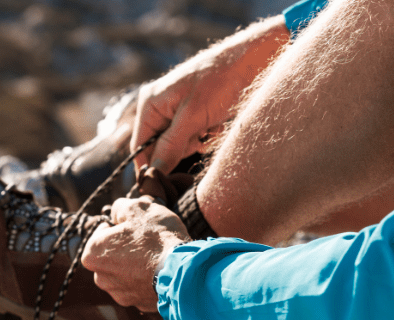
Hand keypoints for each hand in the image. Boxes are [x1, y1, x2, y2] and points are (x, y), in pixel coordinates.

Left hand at [81, 197, 190, 311]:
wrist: (182, 271)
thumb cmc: (157, 237)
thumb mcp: (138, 208)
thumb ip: (120, 207)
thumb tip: (117, 211)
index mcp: (93, 253)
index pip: (100, 232)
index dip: (118, 225)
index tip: (133, 225)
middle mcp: (100, 278)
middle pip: (111, 255)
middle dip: (125, 248)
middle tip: (146, 239)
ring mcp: (119, 294)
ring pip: (125, 273)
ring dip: (135, 265)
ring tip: (156, 255)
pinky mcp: (138, 304)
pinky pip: (140, 287)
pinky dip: (147, 279)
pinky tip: (161, 270)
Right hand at [131, 17, 290, 174]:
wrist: (253, 60)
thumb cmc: (221, 81)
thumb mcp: (194, 117)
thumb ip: (171, 145)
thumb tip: (153, 172)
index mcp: (150, 104)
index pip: (140, 147)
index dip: (151, 167)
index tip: (165, 185)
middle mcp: (159, 107)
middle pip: (160, 148)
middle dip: (182, 149)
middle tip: (201, 136)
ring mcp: (176, 110)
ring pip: (179, 145)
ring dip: (197, 142)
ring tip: (212, 126)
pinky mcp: (194, 114)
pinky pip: (193, 137)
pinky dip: (206, 136)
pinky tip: (217, 124)